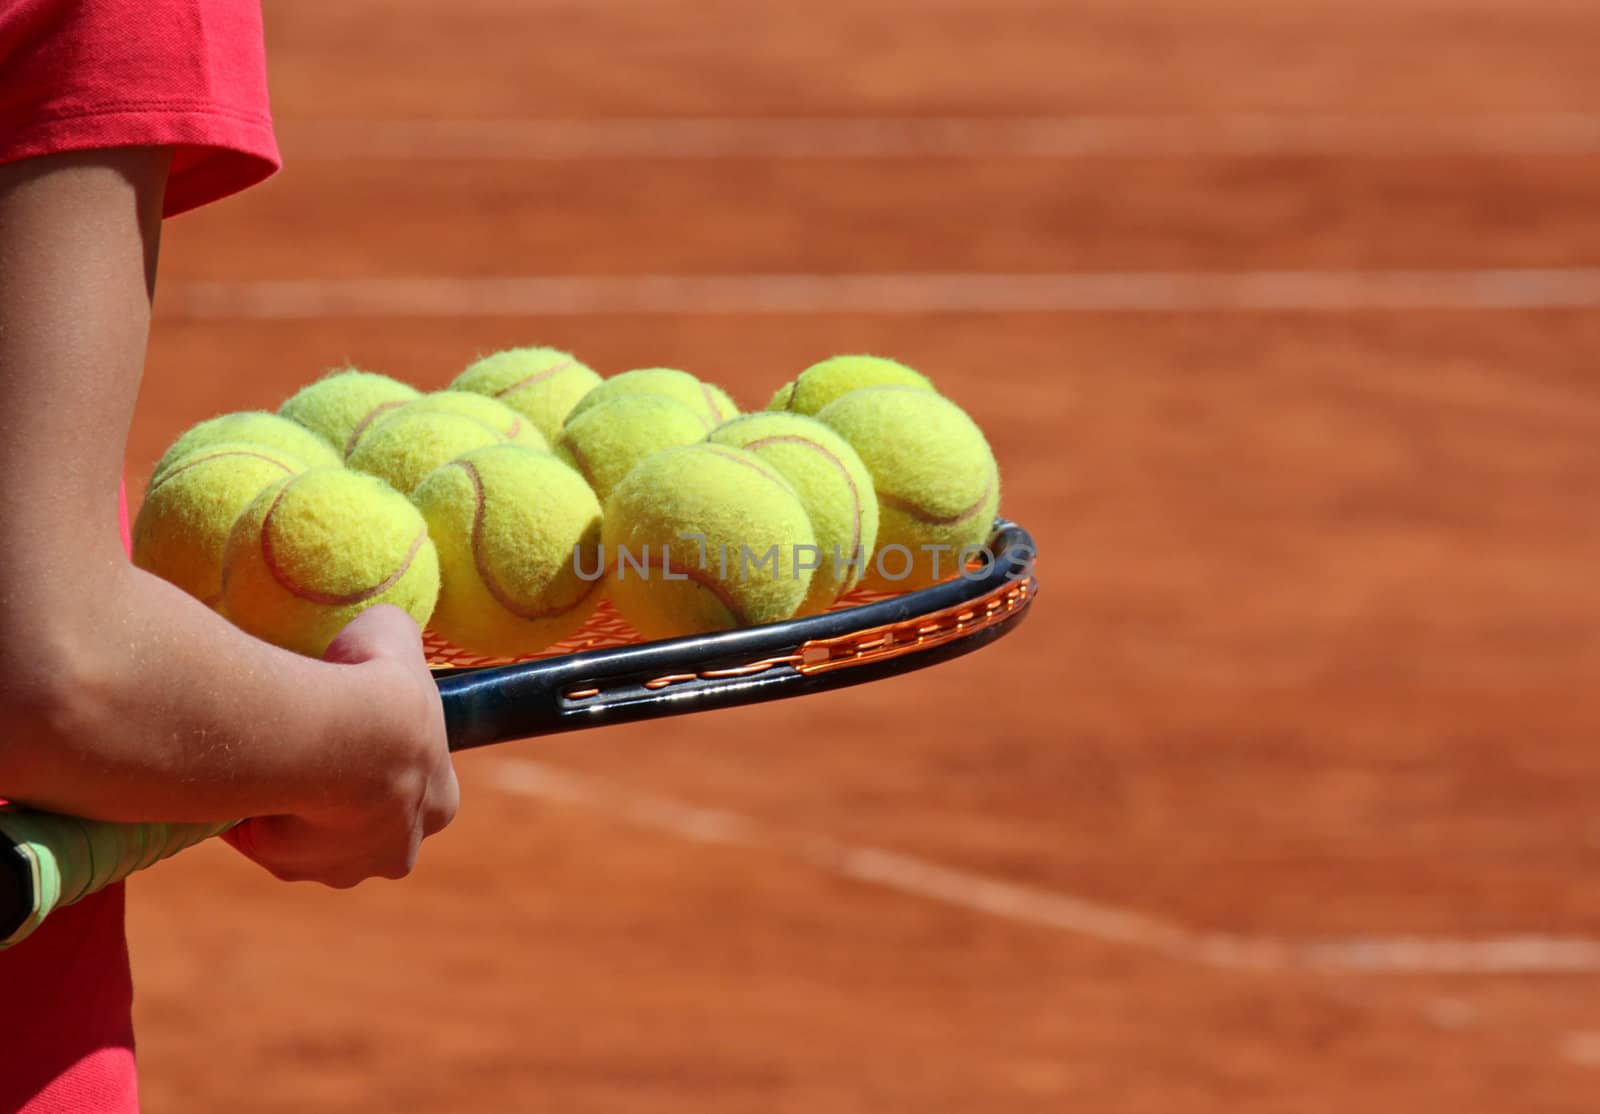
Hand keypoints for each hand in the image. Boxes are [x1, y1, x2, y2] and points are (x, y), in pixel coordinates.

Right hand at [223, 606, 458, 887]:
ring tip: (269, 760)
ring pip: (312, 840)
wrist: (327, 739)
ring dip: (292, 809)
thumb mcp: (392, 638)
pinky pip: (264, 842)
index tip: (358, 728)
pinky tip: (239, 778)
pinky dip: (250, 814)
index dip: (387, 757)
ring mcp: (343, 868)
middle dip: (340, 796)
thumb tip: (381, 629)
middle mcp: (398, 850)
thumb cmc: (375, 689)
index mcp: (439, 804)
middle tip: (309, 749)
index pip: (418, 786)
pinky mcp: (290, 868)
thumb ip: (391, 640)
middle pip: (366, 826)